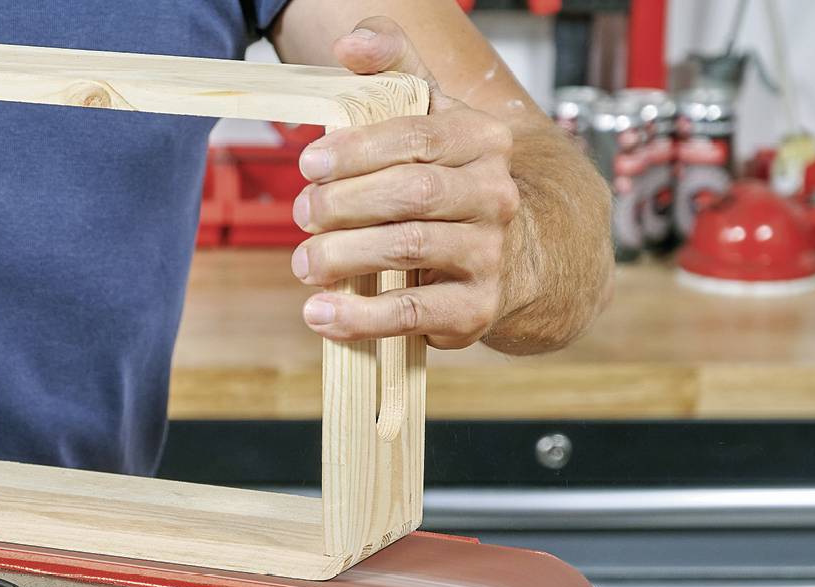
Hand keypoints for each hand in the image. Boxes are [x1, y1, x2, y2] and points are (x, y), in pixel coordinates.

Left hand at [291, 18, 520, 348]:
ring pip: (411, 249)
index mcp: (481, 141)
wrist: (512, 257)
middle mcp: (494, 195)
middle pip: (412, 193)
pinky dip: (360, 316)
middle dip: (345, 204)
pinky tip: (319, 313)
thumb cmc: (446, 181)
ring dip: (345, 256)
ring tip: (303, 263)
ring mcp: (489, 253)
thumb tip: (351, 44)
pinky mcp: (475, 310)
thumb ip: (392, 70)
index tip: (308, 163)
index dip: (357, 150)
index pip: (417, 136)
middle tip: (302, 213)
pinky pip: (413, 312)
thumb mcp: (429, 117)